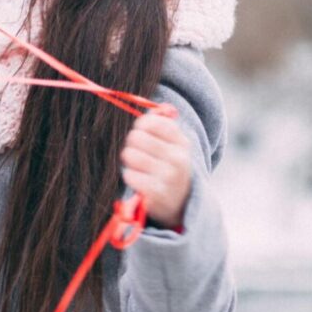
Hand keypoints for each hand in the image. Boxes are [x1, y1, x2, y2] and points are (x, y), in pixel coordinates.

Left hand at [120, 111, 191, 229]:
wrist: (182, 204)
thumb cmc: (172, 167)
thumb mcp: (175, 145)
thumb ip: (163, 123)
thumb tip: (151, 107)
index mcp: (182, 143)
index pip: (151, 121)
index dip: (141, 126)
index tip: (143, 133)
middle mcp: (178, 159)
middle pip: (136, 137)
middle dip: (132, 143)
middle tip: (138, 151)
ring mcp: (168, 177)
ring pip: (130, 154)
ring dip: (129, 159)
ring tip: (138, 165)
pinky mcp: (156, 194)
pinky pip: (129, 175)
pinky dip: (130, 176)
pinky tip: (140, 180)